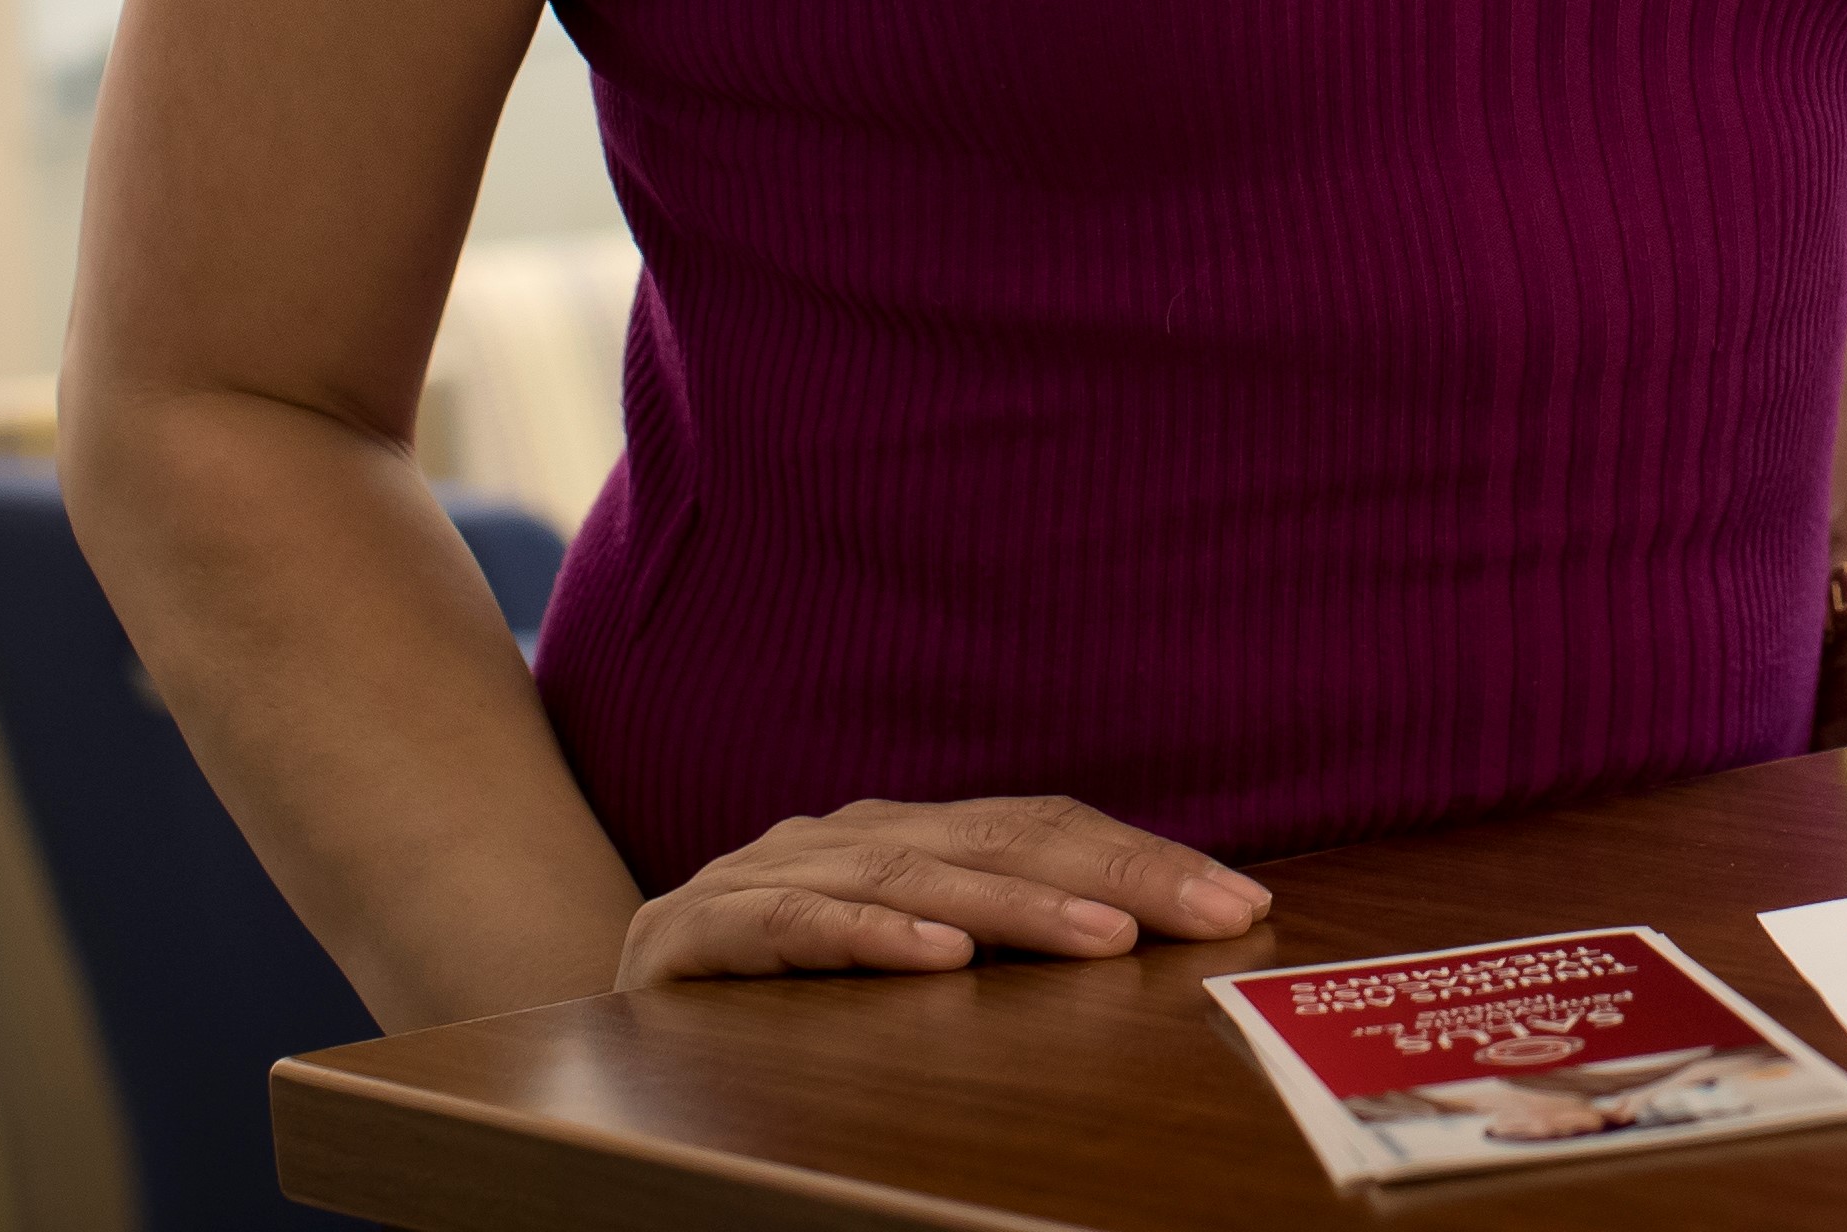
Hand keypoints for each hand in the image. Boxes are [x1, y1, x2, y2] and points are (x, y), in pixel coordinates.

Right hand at [614, 793, 1270, 987]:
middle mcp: (844, 834)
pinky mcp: (694, 935)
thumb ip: (1003, 939)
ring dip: (1017, 907)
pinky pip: (794, 925)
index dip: (1143, 858)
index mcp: (906, 833)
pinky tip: (939, 956)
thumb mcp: (907, 959)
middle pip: (999, 839)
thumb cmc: (778, 997)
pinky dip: (871, 936)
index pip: (1044, 827)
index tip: (1240, 902)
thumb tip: (1151, 943)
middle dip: (1118, 877)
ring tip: (1104, 940)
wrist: (606, 1020)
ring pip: (913, 876)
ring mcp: (766, 874)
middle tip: (1210, 912)